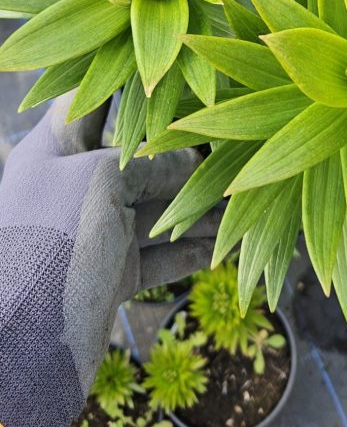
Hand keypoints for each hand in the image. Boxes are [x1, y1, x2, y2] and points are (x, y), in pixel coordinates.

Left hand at [0, 95, 218, 426]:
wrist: (23, 344)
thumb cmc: (53, 240)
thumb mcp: (103, 179)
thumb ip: (151, 163)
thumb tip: (190, 166)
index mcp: (55, 148)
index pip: (94, 100)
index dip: (135, 88)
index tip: (184, 82)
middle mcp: (73, 184)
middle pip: (137, 159)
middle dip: (183, 157)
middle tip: (233, 151)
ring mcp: (92, 232)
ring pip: (154, 208)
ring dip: (197, 207)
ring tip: (244, 203)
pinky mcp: (110, 274)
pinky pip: (158, 254)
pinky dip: (190, 251)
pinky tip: (226, 247)